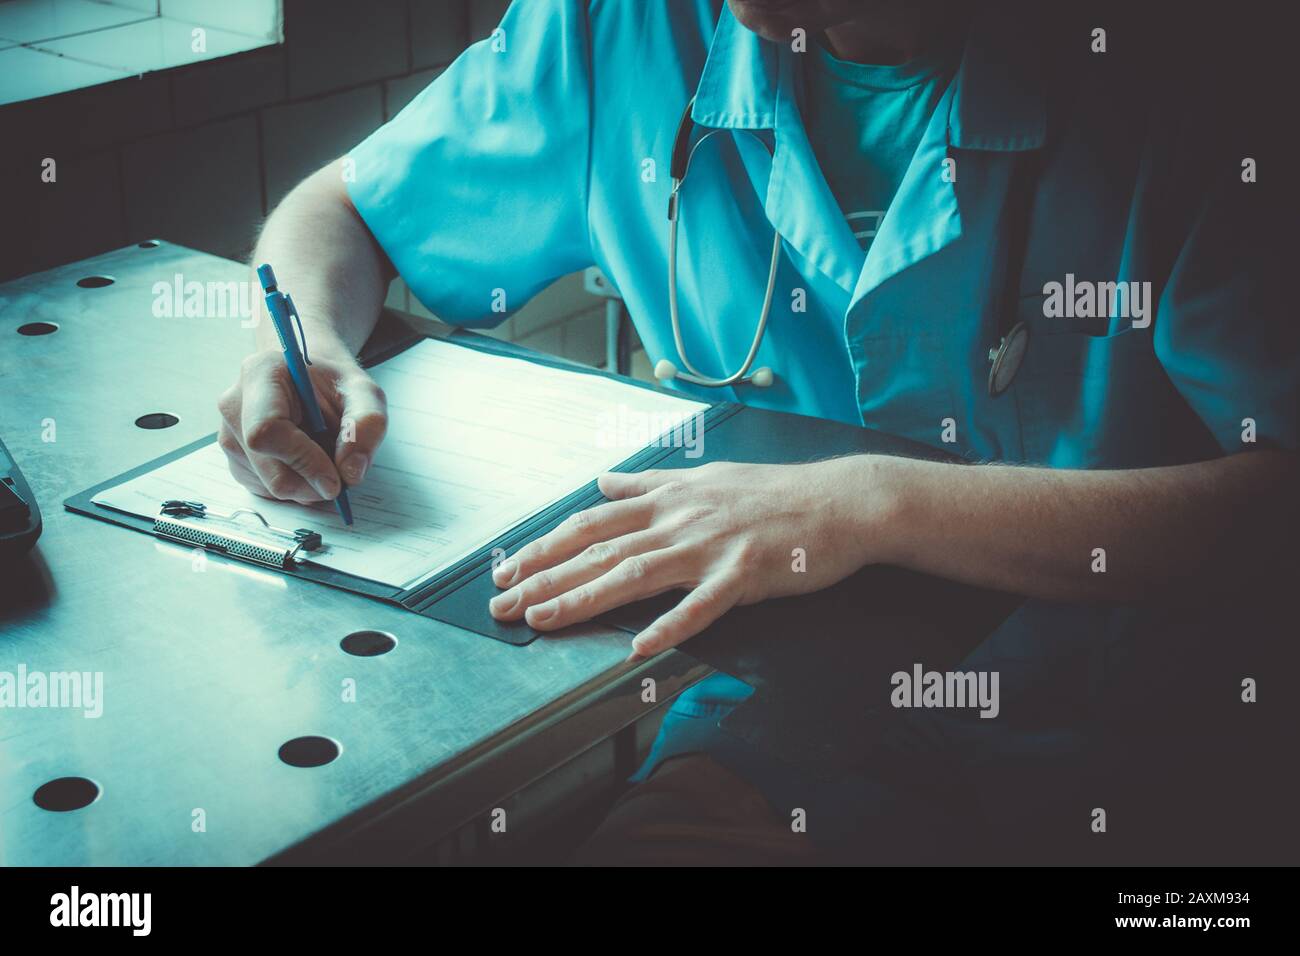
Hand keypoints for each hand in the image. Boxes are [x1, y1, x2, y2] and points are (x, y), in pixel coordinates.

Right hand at [217, 350, 387, 503]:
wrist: (313, 379)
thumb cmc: (334, 383)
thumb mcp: (365, 393)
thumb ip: (367, 425)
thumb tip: (350, 471)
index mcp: (262, 373)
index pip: (267, 430)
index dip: (304, 461)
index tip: (335, 478)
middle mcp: (236, 404)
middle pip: (267, 467)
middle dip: (312, 483)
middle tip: (341, 476)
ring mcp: (230, 434)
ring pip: (268, 485)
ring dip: (307, 486)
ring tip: (324, 457)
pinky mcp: (236, 460)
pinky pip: (266, 490)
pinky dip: (296, 487)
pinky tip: (308, 463)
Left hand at [488, 458, 888, 656]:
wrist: (841, 500)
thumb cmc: (774, 493)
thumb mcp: (704, 475)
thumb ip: (650, 482)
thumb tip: (605, 479)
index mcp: (667, 498)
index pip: (590, 523)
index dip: (543, 547)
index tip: (505, 570)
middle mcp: (679, 519)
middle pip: (598, 549)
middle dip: (544, 578)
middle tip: (502, 605)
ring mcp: (711, 546)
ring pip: (635, 574)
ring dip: (584, 598)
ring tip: (544, 621)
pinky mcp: (745, 573)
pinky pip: (701, 606)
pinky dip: (668, 627)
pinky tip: (639, 650)